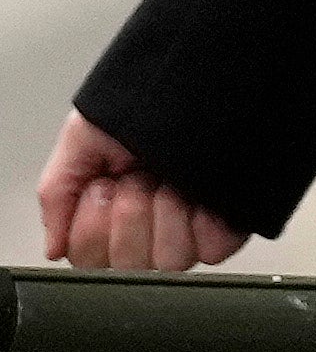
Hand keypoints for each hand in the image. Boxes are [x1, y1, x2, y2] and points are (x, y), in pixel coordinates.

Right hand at [37, 111, 246, 270]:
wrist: (192, 85)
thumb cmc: (143, 107)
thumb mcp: (81, 141)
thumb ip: (57, 195)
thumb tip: (54, 247)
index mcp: (109, 215)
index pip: (88, 259)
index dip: (91, 226)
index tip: (103, 186)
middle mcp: (148, 229)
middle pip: (128, 266)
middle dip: (129, 214)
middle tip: (138, 177)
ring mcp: (187, 231)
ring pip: (168, 262)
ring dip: (164, 213)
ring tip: (169, 180)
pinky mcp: (226, 227)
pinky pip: (212, 251)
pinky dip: (202, 220)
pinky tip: (196, 192)